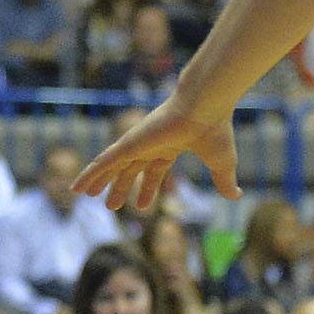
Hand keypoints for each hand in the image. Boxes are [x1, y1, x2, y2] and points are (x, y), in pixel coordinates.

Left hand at [79, 93, 232, 212]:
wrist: (206, 107)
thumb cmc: (215, 130)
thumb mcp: (223, 164)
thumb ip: (226, 181)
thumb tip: (236, 196)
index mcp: (171, 146)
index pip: (155, 171)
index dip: (148, 189)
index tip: (143, 206)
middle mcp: (151, 143)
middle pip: (129, 169)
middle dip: (120, 186)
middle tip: (110, 205)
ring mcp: (138, 142)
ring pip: (112, 166)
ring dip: (99, 181)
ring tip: (84, 195)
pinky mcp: (128, 143)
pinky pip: (103, 162)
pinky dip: (89, 174)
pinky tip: (77, 187)